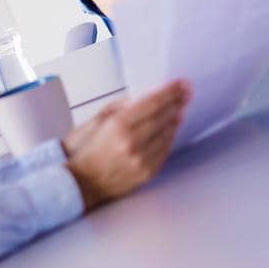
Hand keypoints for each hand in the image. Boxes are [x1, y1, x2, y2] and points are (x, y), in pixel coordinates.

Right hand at [63, 80, 189, 210]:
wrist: (82, 184)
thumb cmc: (87, 151)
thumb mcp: (97, 121)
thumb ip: (119, 107)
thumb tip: (141, 99)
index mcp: (118, 125)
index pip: (152, 103)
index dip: (169, 91)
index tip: (180, 84)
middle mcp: (131, 142)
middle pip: (163, 116)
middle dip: (177, 102)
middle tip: (186, 92)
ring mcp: (141, 159)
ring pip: (167, 133)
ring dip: (175, 119)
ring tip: (179, 108)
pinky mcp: (146, 173)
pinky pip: (165, 150)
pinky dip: (170, 137)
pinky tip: (171, 128)